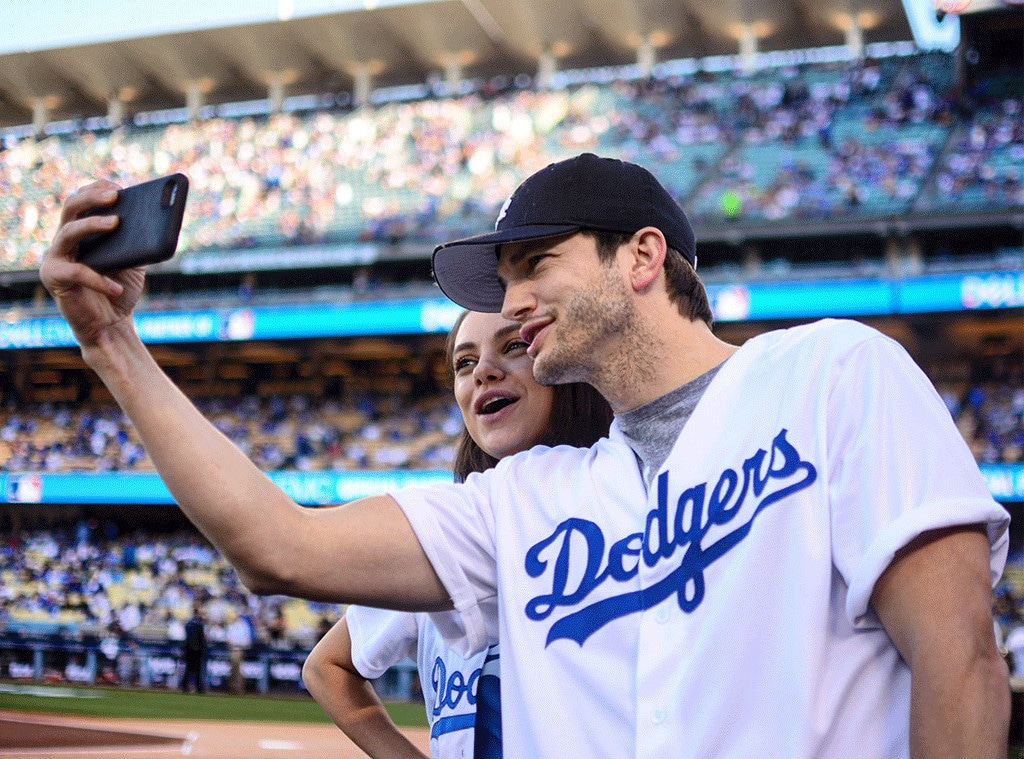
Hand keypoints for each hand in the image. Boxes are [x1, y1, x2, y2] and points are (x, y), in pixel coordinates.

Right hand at [39, 180, 145, 350]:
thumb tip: (158, 221)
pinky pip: (76, 272)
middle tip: (115, 195)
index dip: (97, 189)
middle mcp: (65, 240)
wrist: (111, 324)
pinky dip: (100, 279)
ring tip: (115, 223)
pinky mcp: (54, 278)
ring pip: (68, 232)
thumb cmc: (120, 289)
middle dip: (92, 197)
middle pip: (71, 207)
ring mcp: (56, 257)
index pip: (83, 200)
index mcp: (82, 231)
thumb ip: (138, 241)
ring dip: (92, 225)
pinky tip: (117, 286)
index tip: (119, 186)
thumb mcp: (134, 261)